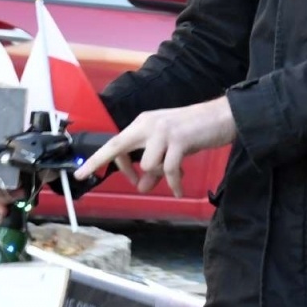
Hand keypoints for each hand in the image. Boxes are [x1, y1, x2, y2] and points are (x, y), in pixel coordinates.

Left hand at [74, 98, 236, 196]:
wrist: (222, 116)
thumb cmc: (195, 131)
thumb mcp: (170, 149)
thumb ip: (154, 166)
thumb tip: (142, 186)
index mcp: (143, 123)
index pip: (115, 142)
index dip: (101, 160)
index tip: (85, 173)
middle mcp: (148, 124)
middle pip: (117, 146)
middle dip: (98, 161)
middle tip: (84, 176)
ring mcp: (163, 131)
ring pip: (147, 164)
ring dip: (158, 176)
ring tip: (173, 178)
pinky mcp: (179, 139)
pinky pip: (169, 170)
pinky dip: (173, 183)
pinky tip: (178, 190)